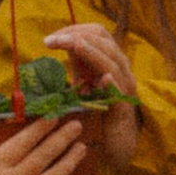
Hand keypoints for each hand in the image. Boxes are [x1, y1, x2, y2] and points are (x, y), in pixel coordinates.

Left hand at [48, 22, 140, 169]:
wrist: (116, 144)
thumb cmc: (98, 111)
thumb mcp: (85, 82)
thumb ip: (77, 63)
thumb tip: (57, 42)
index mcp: (110, 60)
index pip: (97, 33)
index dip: (75, 30)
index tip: (51, 38)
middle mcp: (121, 69)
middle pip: (104, 41)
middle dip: (77, 36)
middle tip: (52, 40)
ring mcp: (124, 88)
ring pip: (113, 62)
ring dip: (91, 51)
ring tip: (74, 44)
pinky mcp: (123, 109)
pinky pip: (120, 92)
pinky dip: (112, 82)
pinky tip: (103, 78)